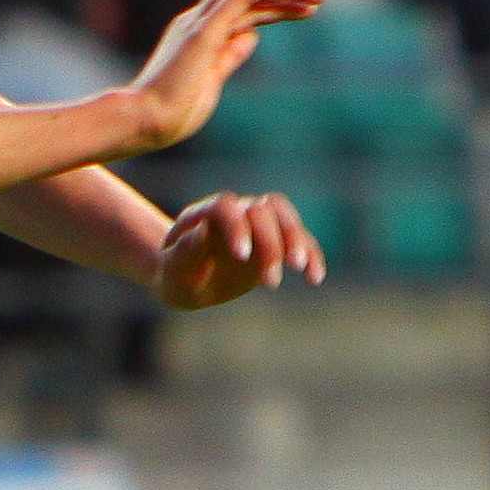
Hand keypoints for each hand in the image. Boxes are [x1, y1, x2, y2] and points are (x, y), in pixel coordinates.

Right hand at [125, 0, 326, 153]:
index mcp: (198, 35)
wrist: (144, 122)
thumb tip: (252, 36)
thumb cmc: (171, 112)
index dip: (276, 4)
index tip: (306, 7)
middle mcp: (197, 21)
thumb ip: (230, 56)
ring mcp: (198, 24)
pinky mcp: (203, 31)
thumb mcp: (211, 80)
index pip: (242, 8)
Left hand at [153, 190, 326, 308]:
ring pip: (285, 217)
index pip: (225, 207)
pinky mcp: (276, 240)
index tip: (242, 257)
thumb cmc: (177, 276)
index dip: (236, 227)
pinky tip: (315, 278)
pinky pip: (301, 239)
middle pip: (262, 210)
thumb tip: (203, 230)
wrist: (189, 280)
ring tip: (300, 270)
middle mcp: (234, 211)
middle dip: (269, 243)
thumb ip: (185, 252)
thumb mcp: (174, 271)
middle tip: (270, 282)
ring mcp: (257, 223)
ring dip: (296, 242)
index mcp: (204, 213)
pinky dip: (312, 255)